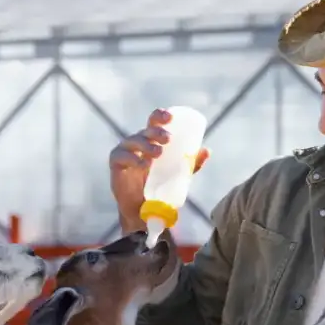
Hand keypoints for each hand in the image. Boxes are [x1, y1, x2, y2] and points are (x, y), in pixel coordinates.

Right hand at [110, 108, 209, 232]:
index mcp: (152, 140)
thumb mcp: (178, 174)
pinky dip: (133, 160)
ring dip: (146, 145)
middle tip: (168, 138)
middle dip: (156, 131)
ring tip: (158, 153)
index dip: (160, 116)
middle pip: (146, 130)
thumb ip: (192, 163)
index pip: (154, 122)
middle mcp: (137, 143)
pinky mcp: (116, 164)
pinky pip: (122, 157)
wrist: (143, 209)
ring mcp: (125, 152)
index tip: (170, 117)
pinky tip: (144, 165)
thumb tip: (208, 150)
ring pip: (134, 142)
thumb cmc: (160, 186)